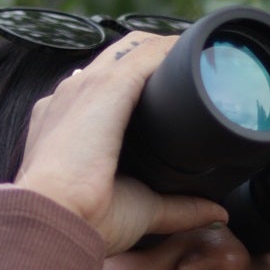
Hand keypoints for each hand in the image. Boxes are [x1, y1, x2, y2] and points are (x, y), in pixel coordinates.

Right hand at [13, 32, 230, 254]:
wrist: (52, 217)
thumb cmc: (85, 219)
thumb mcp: (140, 211)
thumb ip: (179, 209)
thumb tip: (218, 216)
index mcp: (66, 123)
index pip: (102, 88)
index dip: (139, 84)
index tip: (171, 92)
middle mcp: (71, 97)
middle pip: (118, 59)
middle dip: (156, 59)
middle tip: (197, 71)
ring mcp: (84, 86)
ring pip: (133, 49)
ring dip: (167, 49)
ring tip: (204, 55)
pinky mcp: (105, 85)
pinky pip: (144, 54)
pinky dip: (171, 49)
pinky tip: (197, 51)